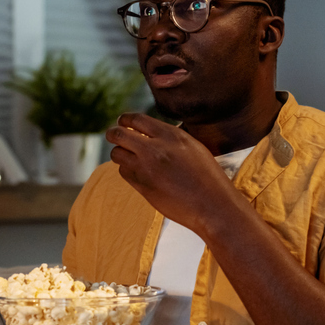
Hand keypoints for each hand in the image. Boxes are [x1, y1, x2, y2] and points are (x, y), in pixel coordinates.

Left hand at [105, 112, 233, 232]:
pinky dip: (126, 170)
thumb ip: (170, 138)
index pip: (136, 119)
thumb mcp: (192, 147)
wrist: (212, 205)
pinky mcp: (142, 186)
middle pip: (119, 134)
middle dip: (113, 134)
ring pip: (117, 154)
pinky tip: (136, 172)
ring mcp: (146, 168)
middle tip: (112, 135)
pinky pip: (123, 172)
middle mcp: (155, 149)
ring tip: (126, 156)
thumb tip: (150, 133)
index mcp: (171, 135)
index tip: (122, 122)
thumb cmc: (207, 177)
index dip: (125, 119)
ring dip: (119, 153)